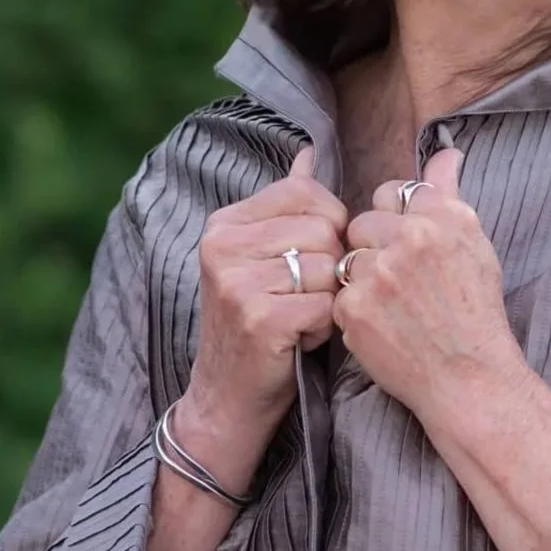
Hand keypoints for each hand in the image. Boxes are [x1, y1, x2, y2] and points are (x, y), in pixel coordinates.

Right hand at [180, 147, 347, 458]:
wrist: (225, 399)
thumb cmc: (256, 322)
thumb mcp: (262, 256)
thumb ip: (286, 203)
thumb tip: (310, 152)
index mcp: (224, 223)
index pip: (306, 192)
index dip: (327, 225)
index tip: (307, 259)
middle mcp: (222, 246)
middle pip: (323, 229)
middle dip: (328, 267)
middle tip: (300, 298)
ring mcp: (236, 282)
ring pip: (328, 267)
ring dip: (328, 300)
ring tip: (298, 318)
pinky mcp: (258, 319)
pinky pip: (328, 305)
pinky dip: (324, 327)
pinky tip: (299, 339)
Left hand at [333, 148, 522, 423]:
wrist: (469, 378)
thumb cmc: (476, 311)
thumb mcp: (474, 243)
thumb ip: (449, 194)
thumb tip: (446, 151)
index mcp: (442, 216)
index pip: (391, 192)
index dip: (393, 220)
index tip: (404, 246)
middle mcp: (411, 237)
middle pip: (362, 222)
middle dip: (373, 248)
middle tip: (398, 282)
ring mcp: (379, 272)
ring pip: (347, 257)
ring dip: (361, 279)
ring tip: (390, 306)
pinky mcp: (353, 307)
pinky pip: (338, 293)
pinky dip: (353, 310)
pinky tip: (380, 325)